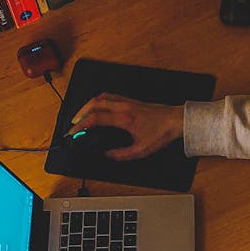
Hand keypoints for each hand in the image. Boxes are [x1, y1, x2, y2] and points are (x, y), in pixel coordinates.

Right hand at [67, 93, 183, 160]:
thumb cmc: (162, 133)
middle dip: (80, 114)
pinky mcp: (131, 100)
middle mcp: (123, 107)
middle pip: (93, 104)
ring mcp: (127, 101)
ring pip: (100, 97)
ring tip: (81, 115)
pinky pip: (109, 95)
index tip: (74, 132)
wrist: (176, 120)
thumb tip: (108, 155)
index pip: (95, 119)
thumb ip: (122, 154)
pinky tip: (97, 106)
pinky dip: (98, 100)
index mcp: (124, 119)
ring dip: (88, 105)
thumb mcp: (141, 150)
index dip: (81, 125)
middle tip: (73, 124)